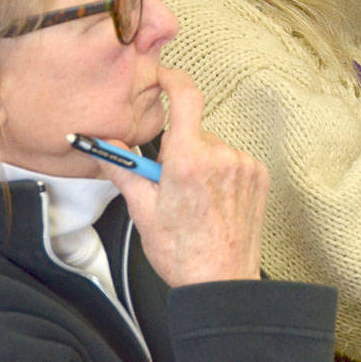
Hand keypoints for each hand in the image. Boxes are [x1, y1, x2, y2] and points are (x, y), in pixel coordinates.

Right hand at [96, 66, 268, 286]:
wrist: (221, 282)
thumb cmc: (181, 252)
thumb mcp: (142, 210)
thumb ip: (123, 168)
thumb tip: (101, 142)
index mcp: (189, 160)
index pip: (186, 96)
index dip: (172, 79)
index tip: (161, 79)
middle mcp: (221, 155)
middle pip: (194, 131)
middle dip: (179, 150)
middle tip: (169, 185)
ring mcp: (245, 164)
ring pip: (213, 148)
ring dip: (201, 163)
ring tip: (195, 202)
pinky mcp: (259, 175)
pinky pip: (233, 161)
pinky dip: (221, 173)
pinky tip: (215, 202)